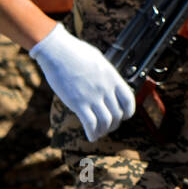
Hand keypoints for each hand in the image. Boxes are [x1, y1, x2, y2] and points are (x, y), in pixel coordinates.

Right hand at [30, 23, 134, 141]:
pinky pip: (90, 124)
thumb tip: (106, 82)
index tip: (123, 116)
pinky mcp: (78, 103)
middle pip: (118, 114)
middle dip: (114, 123)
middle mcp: (106, 88)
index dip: (128, 111)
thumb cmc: (76, 52)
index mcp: (113, 77)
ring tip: (99, 133)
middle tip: (109, 126)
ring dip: (104, 130)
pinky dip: (92, 133)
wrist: (58, 51)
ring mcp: (93, 96)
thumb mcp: (98, 61)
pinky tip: (91, 137)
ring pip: (106, 121)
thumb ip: (104, 74)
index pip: (129, 99)